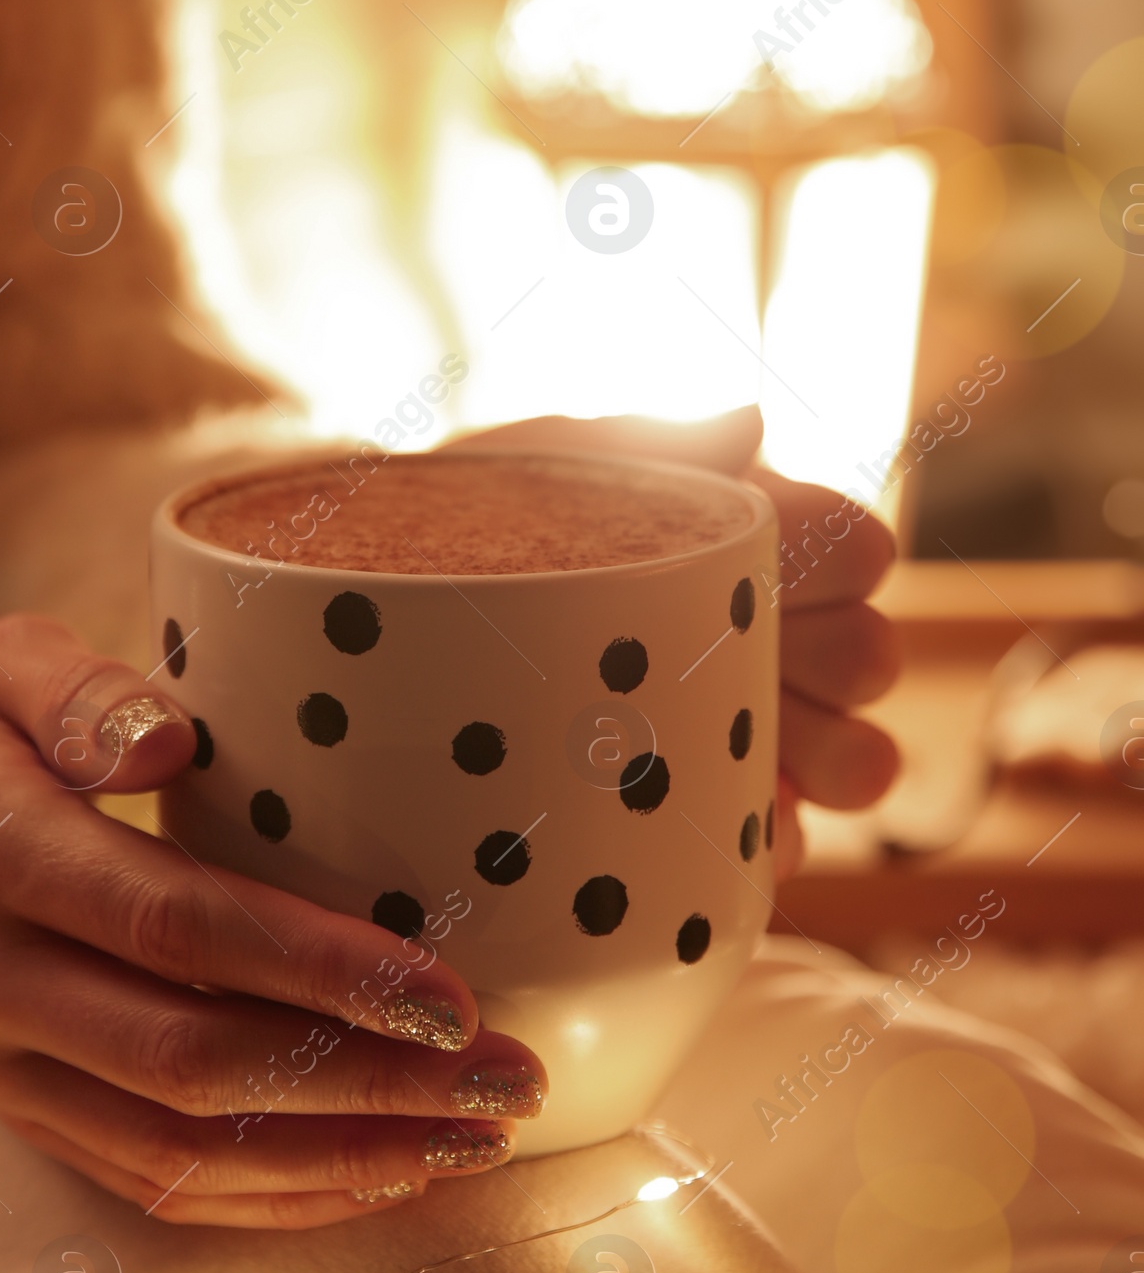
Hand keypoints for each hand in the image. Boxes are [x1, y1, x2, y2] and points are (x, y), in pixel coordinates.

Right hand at [0, 623, 546, 1229]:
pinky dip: (276, 1195)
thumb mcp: (2, 656)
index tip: (450, 996)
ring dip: (341, 1159)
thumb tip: (172, 738)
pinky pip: (150, 1185)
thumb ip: (81, 689)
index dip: (317, 970)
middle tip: (508, 1079)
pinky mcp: (17, 1114)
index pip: (172, 927)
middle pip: (191, 1064)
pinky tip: (387, 1170)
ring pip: (177, 1152)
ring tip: (479, 1137)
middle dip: (366, 1086)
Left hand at [443, 408, 900, 875]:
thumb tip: (748, 426)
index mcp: (763, 547)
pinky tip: (714, 830)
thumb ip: (653, 449)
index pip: (856, 552)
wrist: (402, 610)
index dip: (843, 559)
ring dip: (834, 762)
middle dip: (847, 661)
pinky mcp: (706, 813)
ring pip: (852, 761)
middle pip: (869, 659)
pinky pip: (768, 845)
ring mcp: (748, 732)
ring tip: (776, 757)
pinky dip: (758, 844)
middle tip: (785, 658)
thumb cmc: (500, 519)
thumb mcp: (557, 468)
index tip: (790, 558)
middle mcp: (777, 640)